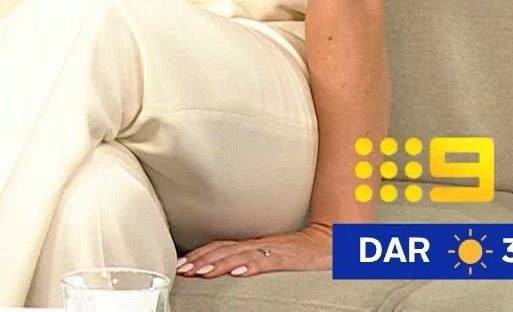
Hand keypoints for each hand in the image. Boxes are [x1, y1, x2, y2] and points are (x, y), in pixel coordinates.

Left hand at [177, 222, 330, 278]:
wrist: (331, 240)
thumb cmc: (300, 251)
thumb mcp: (270, 255)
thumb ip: (250, 259)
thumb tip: (228, 270)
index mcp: (252, 244)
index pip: (220, 246)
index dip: (199, 253)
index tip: (180, 264)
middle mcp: (258, 244)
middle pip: (223, 249)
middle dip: (200, 259)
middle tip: (181, 269)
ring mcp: (272, 249)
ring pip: (239, 254)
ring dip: (217, 263)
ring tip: (199, 271)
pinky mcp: (288, 257)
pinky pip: (267, 261)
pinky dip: (250, 266)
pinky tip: (236, 273)